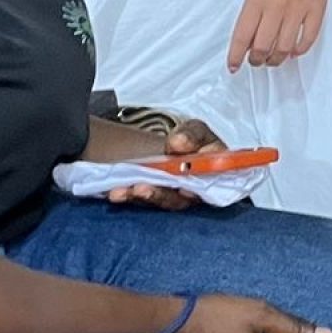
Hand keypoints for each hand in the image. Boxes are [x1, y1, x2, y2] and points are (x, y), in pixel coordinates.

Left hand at [98, 116, 226, 208]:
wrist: (170, 149)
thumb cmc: (190, 140)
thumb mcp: (194, 130)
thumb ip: (192, 134)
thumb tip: (179, 143)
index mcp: (215, 175)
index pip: (214, 186)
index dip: (200, 189)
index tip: (183, 187)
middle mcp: (196, 193)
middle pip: (182, 199)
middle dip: (160, 194)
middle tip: (142, 188)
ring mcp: (174, 199)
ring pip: (159, 202)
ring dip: (141, 197)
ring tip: (122, 191)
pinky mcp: (155, 200)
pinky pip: (143, 202)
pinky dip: (128, 196)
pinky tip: (116, 192)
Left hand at [228, 0, 331, 71]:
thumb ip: (253, 13)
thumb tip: (252, 40)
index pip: (243, 36)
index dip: (236, 56)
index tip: (234, 66)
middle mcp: (277, 6)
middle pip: (263, 47)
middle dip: (257, 60)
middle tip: (257, 61)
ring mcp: (299, 9)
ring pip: (284, 47)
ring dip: (277, 59)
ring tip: (274, 58)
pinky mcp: (317, 9)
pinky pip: (307, 39)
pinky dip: (299, 49)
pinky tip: (293, 50)